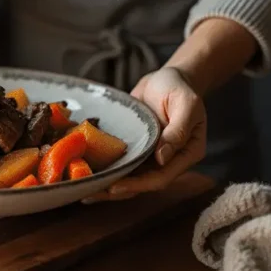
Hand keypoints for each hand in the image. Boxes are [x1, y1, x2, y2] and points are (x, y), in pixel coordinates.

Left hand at [83, 66, 206, 202]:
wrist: (167, 77)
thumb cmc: (180, 88)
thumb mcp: (186, 104)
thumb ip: (178, 130)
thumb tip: (162, 158)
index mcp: (186, 155)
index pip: (162, 177)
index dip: (139, 185)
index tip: (116, 186)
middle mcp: (169, 160)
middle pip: (143, 182)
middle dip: (117, 189)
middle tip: (91, 193)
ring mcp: (151, 155)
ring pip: (130, 175)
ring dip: (108, 183)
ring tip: (83, 190)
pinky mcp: (136, 147)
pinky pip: (122, 160)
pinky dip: (107, 167)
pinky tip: (87, 172)